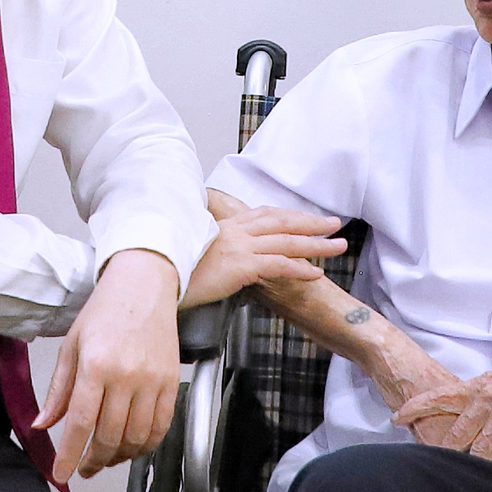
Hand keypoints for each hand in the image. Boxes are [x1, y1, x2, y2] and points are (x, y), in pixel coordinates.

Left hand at [40, 248, 180, 479]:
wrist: (144, 285)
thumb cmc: (105, 311)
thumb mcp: (72, 346)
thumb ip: (58, 390)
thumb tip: (43, 424)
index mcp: (96, 364)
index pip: (80, 422)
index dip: (70, 455)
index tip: (62, 474)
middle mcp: (127, 375)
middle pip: (110, 436)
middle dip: (94, 460)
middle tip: (84, 468)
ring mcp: (153, 380)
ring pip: (137, 437)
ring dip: (119, 457)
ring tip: (106, 458)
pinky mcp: (172, 382)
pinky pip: (161, 426)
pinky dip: (146, 444)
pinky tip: (133, 446)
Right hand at [182, 204, 347, 306]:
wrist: (154, 275)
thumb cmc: (171, 270)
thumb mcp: (193, 253)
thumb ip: (212, 251)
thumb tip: (219, 260)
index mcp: (224, 227)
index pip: (263, 215)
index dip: (288, 216)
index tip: (305, 218)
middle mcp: (235, 232)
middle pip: (282, 222)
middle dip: (311, 222)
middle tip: (333, 224)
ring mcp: (238, 247)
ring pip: (286, 241)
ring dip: (316, 244)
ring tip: (337, 247)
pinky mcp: (240, 266)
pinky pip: (278, 265)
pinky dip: (299, 268)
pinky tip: (315, 273)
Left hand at [390, 339, 491, 470]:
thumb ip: (488, 397)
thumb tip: (475, 415)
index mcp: (481, 385)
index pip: (440, 395)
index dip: (416, 406)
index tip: (396, 416)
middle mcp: (489, 397)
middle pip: (457, 433)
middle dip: (447, 454)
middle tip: (438, 470)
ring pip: (481, 450)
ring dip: (478, 467)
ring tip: (473, 481)